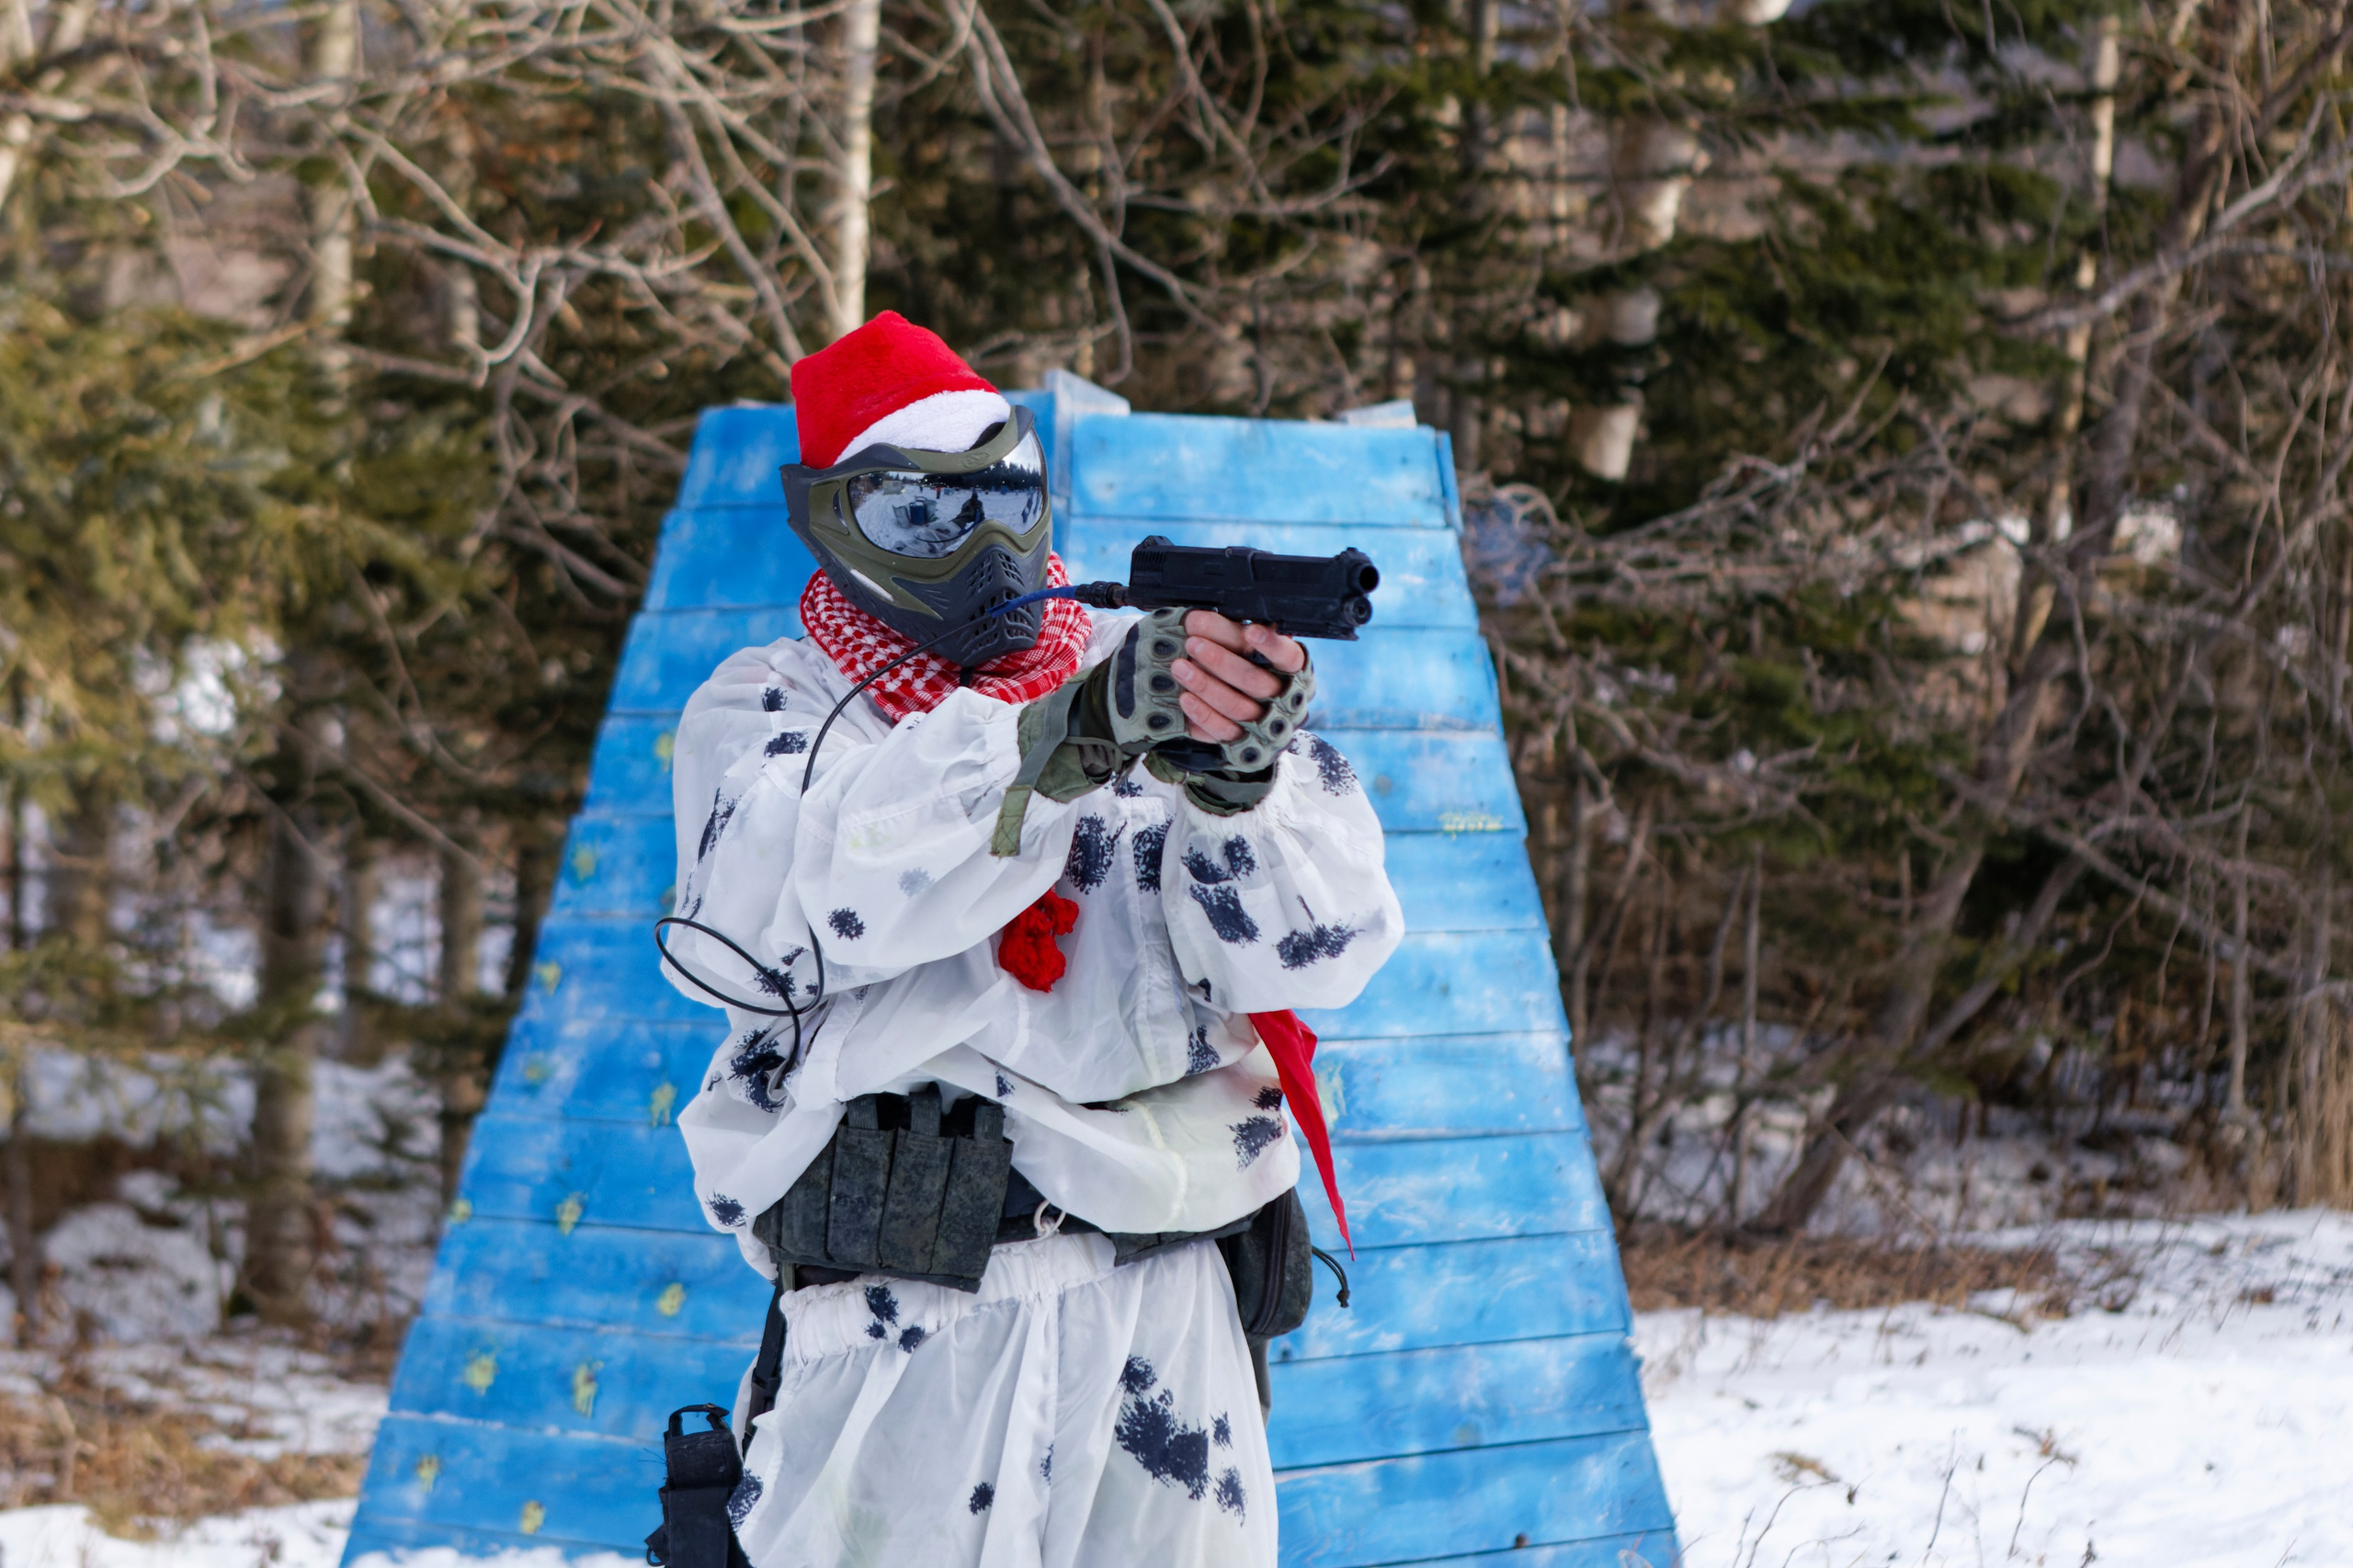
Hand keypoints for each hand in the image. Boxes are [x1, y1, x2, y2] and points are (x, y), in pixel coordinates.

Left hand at [1169, 611, 1305, 745]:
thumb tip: (1201, 620)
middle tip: (1193, 643)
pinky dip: (1202, 714)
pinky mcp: (1245, 743)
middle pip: (1256, 682)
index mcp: (1293, 671)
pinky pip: (1223, 731)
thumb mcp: (1250, 649)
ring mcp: (1266, 724)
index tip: (1250, 632)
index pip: (1289, 657)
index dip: (1272, 645)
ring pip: (1237, 707)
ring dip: (1205, 685)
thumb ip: (1236, 634)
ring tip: (1179, 666)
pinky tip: (1185, 698)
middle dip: (1221, 661)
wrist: (1255, 717)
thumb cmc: (1249, 668)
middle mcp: (1285, 699)